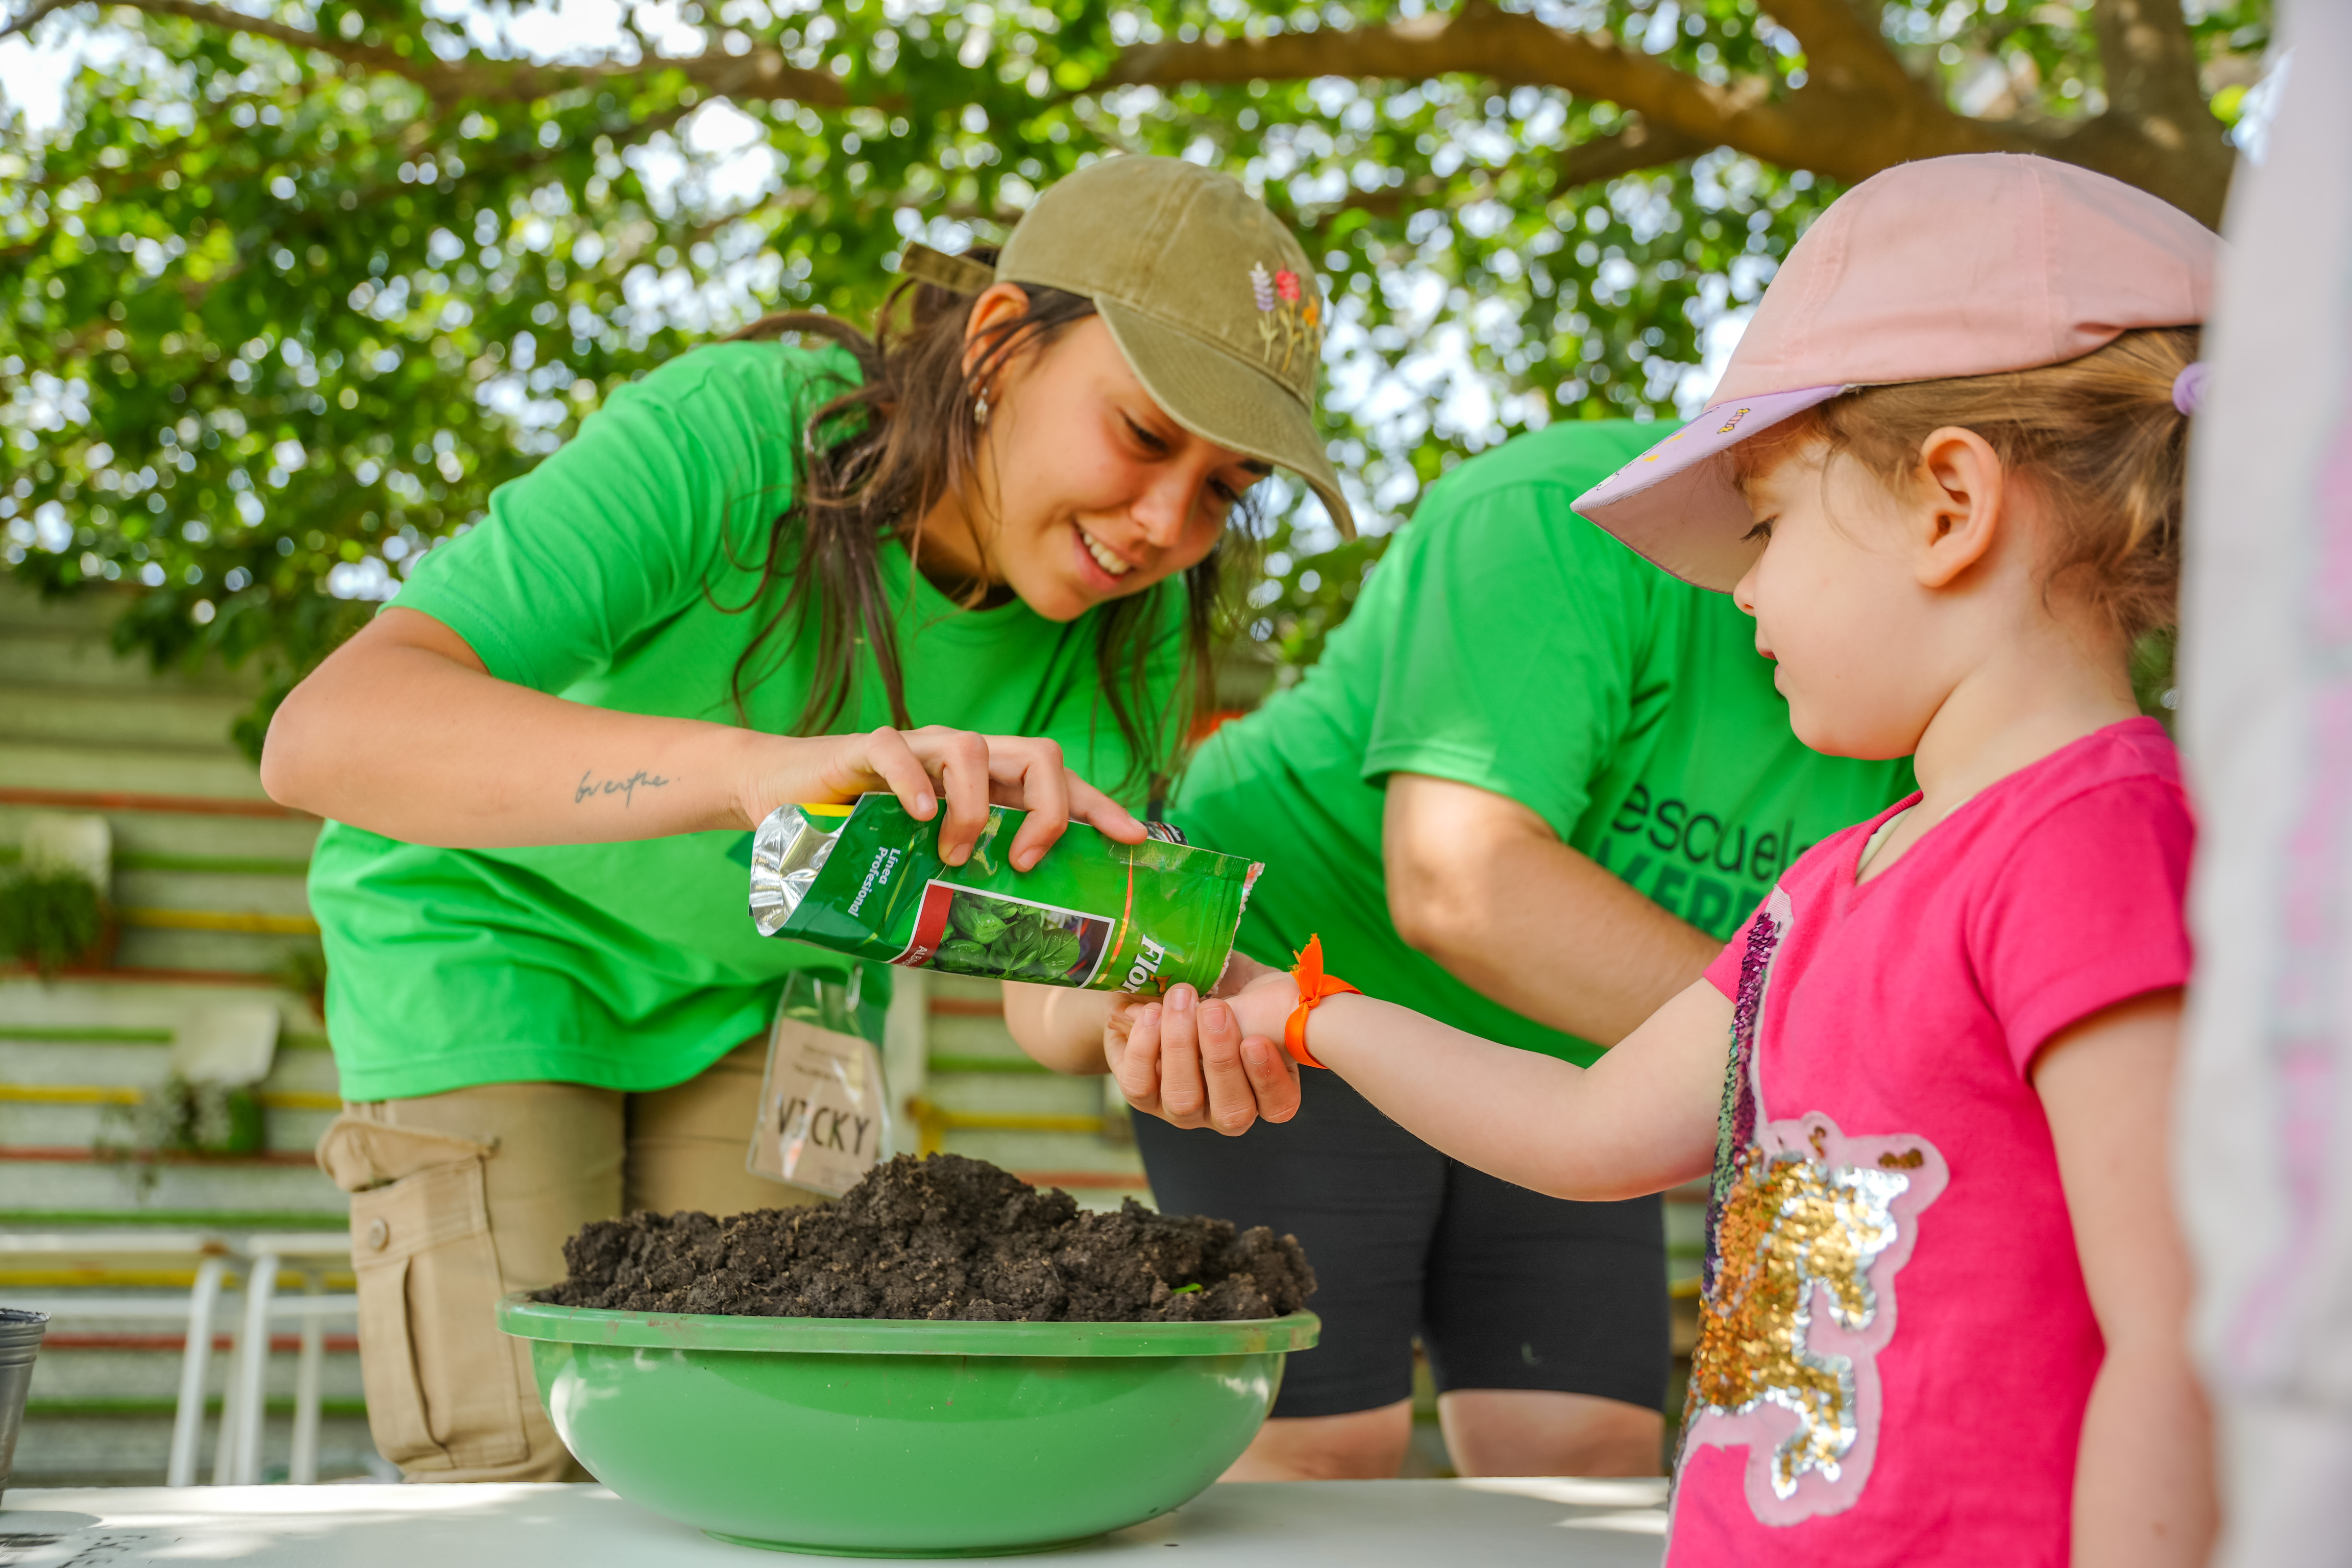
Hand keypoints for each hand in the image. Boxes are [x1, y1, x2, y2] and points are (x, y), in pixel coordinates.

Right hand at [757, 726, 1145, 867]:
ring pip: (974, 749)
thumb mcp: (923, 861)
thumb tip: (1001, 952)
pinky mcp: (866, 747)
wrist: (785, 795)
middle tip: (1026, 862)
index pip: (1059, 784)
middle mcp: (962, 759)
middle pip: (1038, 755)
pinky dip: (915, 783)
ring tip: (955, 855)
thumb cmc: (863, 835)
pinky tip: (919, 816)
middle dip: (1051, 810)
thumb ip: (961, 884)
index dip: (1100, 807)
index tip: (1134, 840)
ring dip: (976, 808)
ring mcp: (917, 747)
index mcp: (987, 783)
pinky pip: (899, 751)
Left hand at [1105, 975, 1299, 1134]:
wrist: (1175, 993)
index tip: (1256, 1041)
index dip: (1269, 1080)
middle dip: (1220, 1058)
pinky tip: (1152, 1012)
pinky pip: (1140, 1086)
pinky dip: (1144, 1048)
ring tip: (1181, 999)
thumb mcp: (1254, 992)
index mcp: (1264, 1090)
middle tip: (1214, 1009)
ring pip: (1183, 1100)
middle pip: (1231, 1112)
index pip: (1279, 1106)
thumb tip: (1251, 1004)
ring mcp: (1183, 1110)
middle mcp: (1225, 1110)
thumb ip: (1261, 1001)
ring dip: (1181, 1046)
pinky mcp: (1143, 1097)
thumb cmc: (1228, 992)